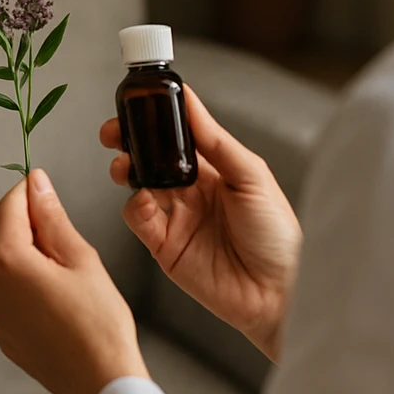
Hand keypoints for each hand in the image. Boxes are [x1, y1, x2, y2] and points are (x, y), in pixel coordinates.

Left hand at [0, 170, 148, 393]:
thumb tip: (37, 184)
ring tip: (64, 258)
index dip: (26, 190)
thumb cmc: (99, 322)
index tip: (43, 181)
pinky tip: (55, 287)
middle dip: (23, 218)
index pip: (8, 208)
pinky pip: (5, 292)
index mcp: (7, 263)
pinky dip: (23, 278)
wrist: (101, 382)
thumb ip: (52, 218)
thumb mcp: (81, 258)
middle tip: (57, 216)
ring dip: (25, 250)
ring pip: (1, 263)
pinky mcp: (1, 332)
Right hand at [102, 86, 301, 360]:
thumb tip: (191, 103)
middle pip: (152, 156)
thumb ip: (217, 142)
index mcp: (216, 168)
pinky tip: (144, 201)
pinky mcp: (165, 245)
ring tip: (125, 165)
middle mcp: (193, 190)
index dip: (158, 117)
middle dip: (129, 140)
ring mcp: (177, 217)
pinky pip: (139, 218)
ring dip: (126, 169)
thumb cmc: (279, 237)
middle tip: (114, 131)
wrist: (277, 294)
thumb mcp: (253, 177)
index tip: (141, 99)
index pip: (180, 134)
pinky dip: (134, 205)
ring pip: (139, 183)